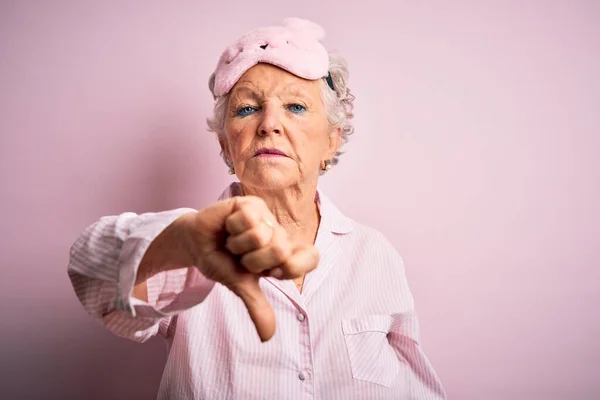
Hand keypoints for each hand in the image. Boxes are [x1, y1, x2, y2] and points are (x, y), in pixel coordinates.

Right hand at [180, 196, 318, 340]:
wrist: (195, 244)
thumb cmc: (220, 261)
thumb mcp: (240, 286)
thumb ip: (257, 307)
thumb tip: (267, 338)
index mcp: (284, 256)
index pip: (311, 258)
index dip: (290, 267)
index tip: (267, 271)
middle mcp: (280, 235)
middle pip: (280, 251)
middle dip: (252, 259)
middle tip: (240, 256)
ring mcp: (267, 218)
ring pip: (262, 235)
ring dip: (238, 245)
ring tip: (232, 242)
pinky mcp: (252, 204)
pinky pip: (248, 219)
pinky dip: (232, 228)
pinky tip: (228, 226)